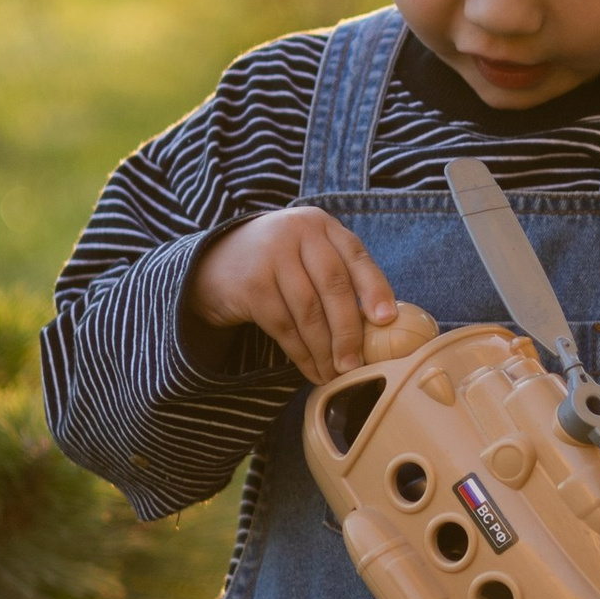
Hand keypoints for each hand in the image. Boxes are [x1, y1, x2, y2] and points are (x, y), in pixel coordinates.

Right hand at [188, 205, 397, 383]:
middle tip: (356, 364)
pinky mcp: (251, 284)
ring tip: (335, 374)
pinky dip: (300, 353)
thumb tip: (379, 324)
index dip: (375, 289)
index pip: (356, 256)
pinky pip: (283, 325)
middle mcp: (297, 233)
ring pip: (309, 310)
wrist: (213, 264)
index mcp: (320, 225)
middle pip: (334, 285)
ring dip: (324, 349)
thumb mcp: (306, 255)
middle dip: (349, 330)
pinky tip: (311, 369)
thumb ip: (338, 275)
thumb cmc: (275, 266)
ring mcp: (271, 256)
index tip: (387, 320)